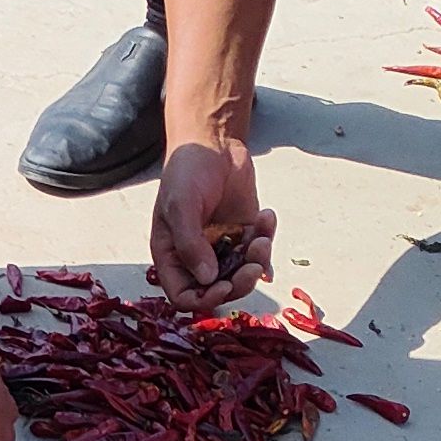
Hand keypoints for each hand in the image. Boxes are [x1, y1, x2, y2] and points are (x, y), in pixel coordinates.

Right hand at [151, 136, 272, 303]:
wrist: (213, 142)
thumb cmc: (186, 170)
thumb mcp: (181, 205)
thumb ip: (190, 244)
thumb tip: (208, 278)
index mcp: (172, 255)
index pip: (183, 294)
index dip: (203, 298)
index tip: (223, 286)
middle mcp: (196, 256)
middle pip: (218, 290)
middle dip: (239, 282)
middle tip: (253, 267)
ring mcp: (223, 246)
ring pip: (242, 273)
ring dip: (257, 260)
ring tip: (262, 235)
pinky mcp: (245, 234)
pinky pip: (260, 250)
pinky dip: (267, 238)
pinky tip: (266, 216)